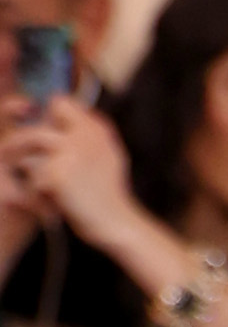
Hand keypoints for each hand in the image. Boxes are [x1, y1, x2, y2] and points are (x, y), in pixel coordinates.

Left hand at [0, 90, 133, 245]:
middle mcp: (84, 133)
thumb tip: (58, 117)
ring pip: (27, 140)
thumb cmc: (111, 196)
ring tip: (15, 169)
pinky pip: (32, 174)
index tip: (43, 133)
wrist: (118, 223)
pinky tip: (44, 201)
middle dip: (24, 138)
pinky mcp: (58, 172)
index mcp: (97, 128)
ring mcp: (71, 151)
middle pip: (38, 121)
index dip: (48, 117)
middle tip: (10, 150)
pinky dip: (35, 190)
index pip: (60, 103)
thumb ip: (87, 136)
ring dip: (17, 155)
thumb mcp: (108, 156)